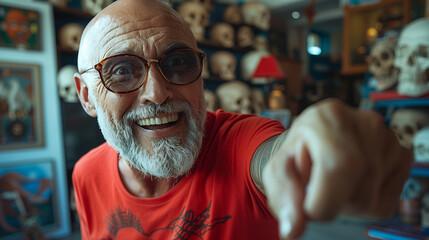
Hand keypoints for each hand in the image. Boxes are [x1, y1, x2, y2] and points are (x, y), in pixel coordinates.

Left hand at [262, 99, 412, 238]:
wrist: (313, 142)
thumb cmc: (295, 156)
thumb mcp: (278, 171)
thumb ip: (282, 196)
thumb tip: (293, 230)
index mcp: (326, 118)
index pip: (337, 168)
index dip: (321, 202)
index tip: (307, 206)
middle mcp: (363, 123)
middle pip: (357, 192)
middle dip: (332, 203)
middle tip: (317, 187)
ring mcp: (388, 139)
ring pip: (371, 202)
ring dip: (346, 203)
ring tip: (333, 181)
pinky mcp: (402, 156)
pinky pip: (385, 204)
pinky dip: (364, 202)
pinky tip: (352, 183)